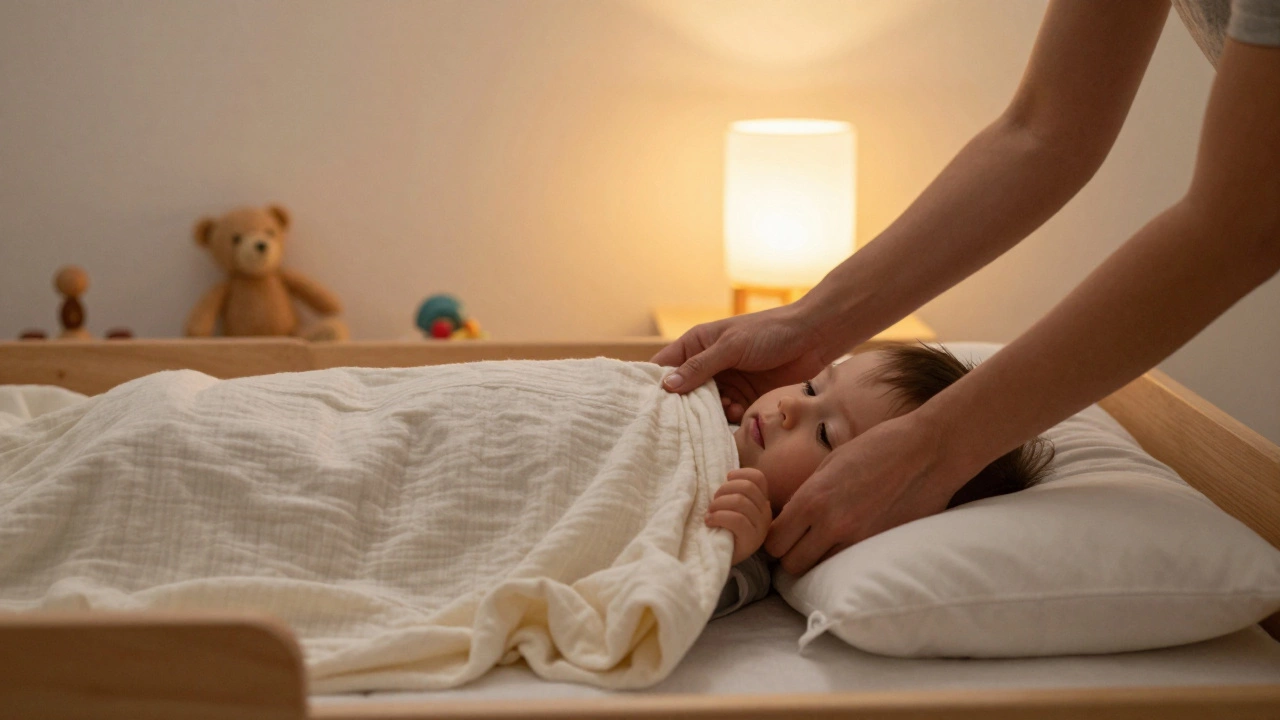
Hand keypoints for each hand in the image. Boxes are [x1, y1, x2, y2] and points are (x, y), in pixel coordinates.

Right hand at [651, 304, 829, 422]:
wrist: (814, 337)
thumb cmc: (770, 331)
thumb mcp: (731, 346)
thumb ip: (700, 367)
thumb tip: (667, 386)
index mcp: (697, 344)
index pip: (665, 365)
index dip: (655, 384)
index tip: (646, 406)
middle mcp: (707, 364)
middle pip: (683, 392)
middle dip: (682, 407)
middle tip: (678, 423)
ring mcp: (727, 381)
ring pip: (705, 406)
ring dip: (708, 414)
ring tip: (719, 412)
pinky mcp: (745, 396)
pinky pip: (727, 413)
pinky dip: (728, 417)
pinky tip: (737, 413)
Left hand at [705, 468, 770, 564]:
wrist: (718, 559)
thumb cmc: (721, 529)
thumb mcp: (729, 507)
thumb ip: (731, 492)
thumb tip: (726, 475)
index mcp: (761, 502)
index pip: (758, 478)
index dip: (740, 474)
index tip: (726, 479)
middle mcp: (765, 513)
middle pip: (747, 487)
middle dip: (724, 490)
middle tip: (713, 502)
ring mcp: (761, 528)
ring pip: (741, 502)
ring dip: (719, 504)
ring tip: (709, 513)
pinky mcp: (752, 540)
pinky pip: (737, 519)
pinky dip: (719, 516)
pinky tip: (710, 521)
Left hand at [764, 413, 968, 574]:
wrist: (929, 451)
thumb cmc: (879, 447)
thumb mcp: (830, 463)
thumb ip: (806, 494)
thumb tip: (789, 518)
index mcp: (813, 498)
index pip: (773, 542)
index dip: (774, 539)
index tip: (783, 532)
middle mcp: (832, 524)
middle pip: (791, 565)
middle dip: (791, 555)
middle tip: (802, 542)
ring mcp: (859, 540)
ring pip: (820, 572)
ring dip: (819, 561)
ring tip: (828, 544)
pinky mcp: (883, 548)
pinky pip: (851, 567)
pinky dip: (846, 562)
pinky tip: (852, 543)